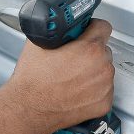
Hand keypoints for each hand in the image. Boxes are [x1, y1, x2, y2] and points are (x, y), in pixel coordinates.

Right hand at [7, 19, 114, 133]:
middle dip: (91, 51)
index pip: (103, 27)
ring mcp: (105, 87)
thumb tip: (63, 25)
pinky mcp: (104, 104)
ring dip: (93, 71)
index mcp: (90, 49)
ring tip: (72, 76)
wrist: (29, 108)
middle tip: (73, 58)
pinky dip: (93, 89)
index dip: (92, 27)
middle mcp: (102, 68)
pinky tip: (76, 90)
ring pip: (104, 70)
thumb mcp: (39, 43)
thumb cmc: (33, 80)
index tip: (86, 32)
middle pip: (103, 50)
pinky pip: (104, 89)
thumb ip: (58, 30)